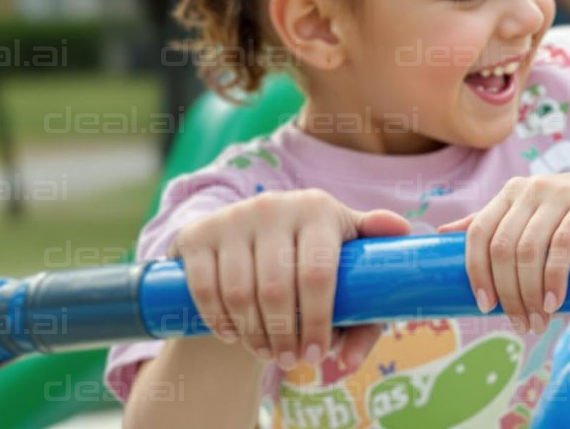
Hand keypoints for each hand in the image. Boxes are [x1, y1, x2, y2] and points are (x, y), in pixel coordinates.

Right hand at [171, 189, 410, 372]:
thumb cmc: (315, 258)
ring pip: (239, 292)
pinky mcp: (198, 233)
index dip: (317, 321)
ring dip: (252, 334)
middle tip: (290, 361)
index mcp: (318, 209)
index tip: (316, 355)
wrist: (255, 237)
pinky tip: (232, 336)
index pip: (318, 273)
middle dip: (283, 336)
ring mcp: (233, 217)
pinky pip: (204, 288)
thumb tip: (352, 363)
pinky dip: (217, 320)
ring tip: (266, 353)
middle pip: (276, 287)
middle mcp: (275, 206)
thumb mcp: (350, 266)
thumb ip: (371, 303)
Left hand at [437, 169, 569, 332]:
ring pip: (529, 251)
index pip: (478, 234)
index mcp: (511, 193)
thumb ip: (493, 221)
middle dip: (508, 294)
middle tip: (521, 325)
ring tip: (539, 322)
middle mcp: (531, 189)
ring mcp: (560, 193)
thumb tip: (441, 234)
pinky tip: (554, 302)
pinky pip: (562, 246)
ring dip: (530, 295)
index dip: (476, 273)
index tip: (485, 307)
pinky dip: (554, 279)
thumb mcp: (533, 212)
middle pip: (503, 250)